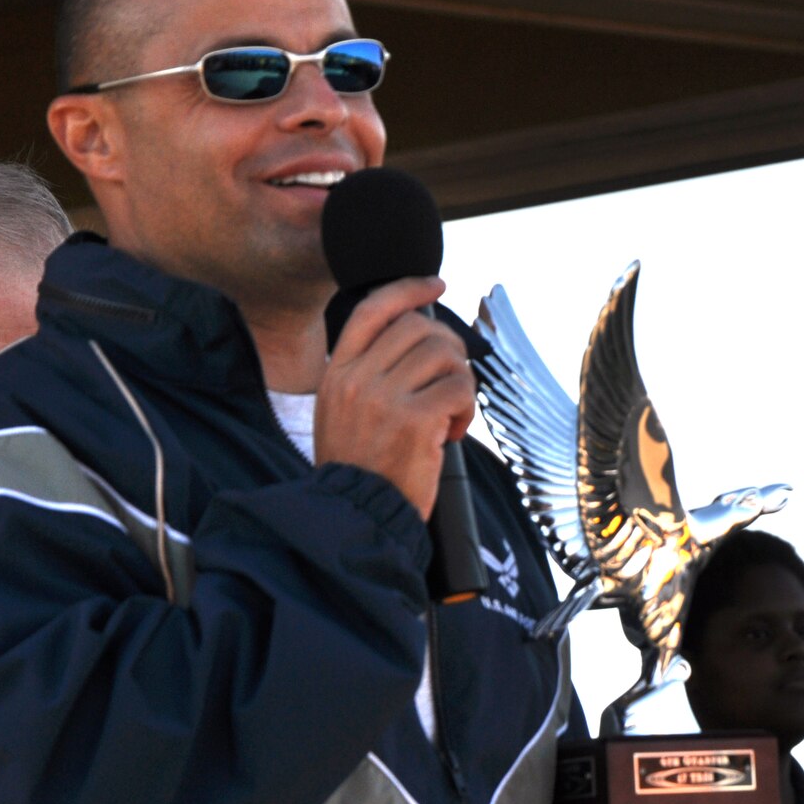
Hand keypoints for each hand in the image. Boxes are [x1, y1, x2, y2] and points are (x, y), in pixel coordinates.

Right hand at [315, 277, 475, 518]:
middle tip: (451, 384)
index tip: (436, 285)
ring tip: (448, 414)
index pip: (374, 309)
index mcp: (337, 373)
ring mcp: (384, 398)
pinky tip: (451, 433)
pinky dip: (466, 409)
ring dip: (459, 381)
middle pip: (419, 328)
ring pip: (445, 354)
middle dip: (449, 350)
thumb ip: (368, 374)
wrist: (357, 518)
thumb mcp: (341, 412)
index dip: (409, 289)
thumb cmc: (360, 470)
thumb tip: (420, 338)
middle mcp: (357, 379)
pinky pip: (460, 388)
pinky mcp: (415, 420)